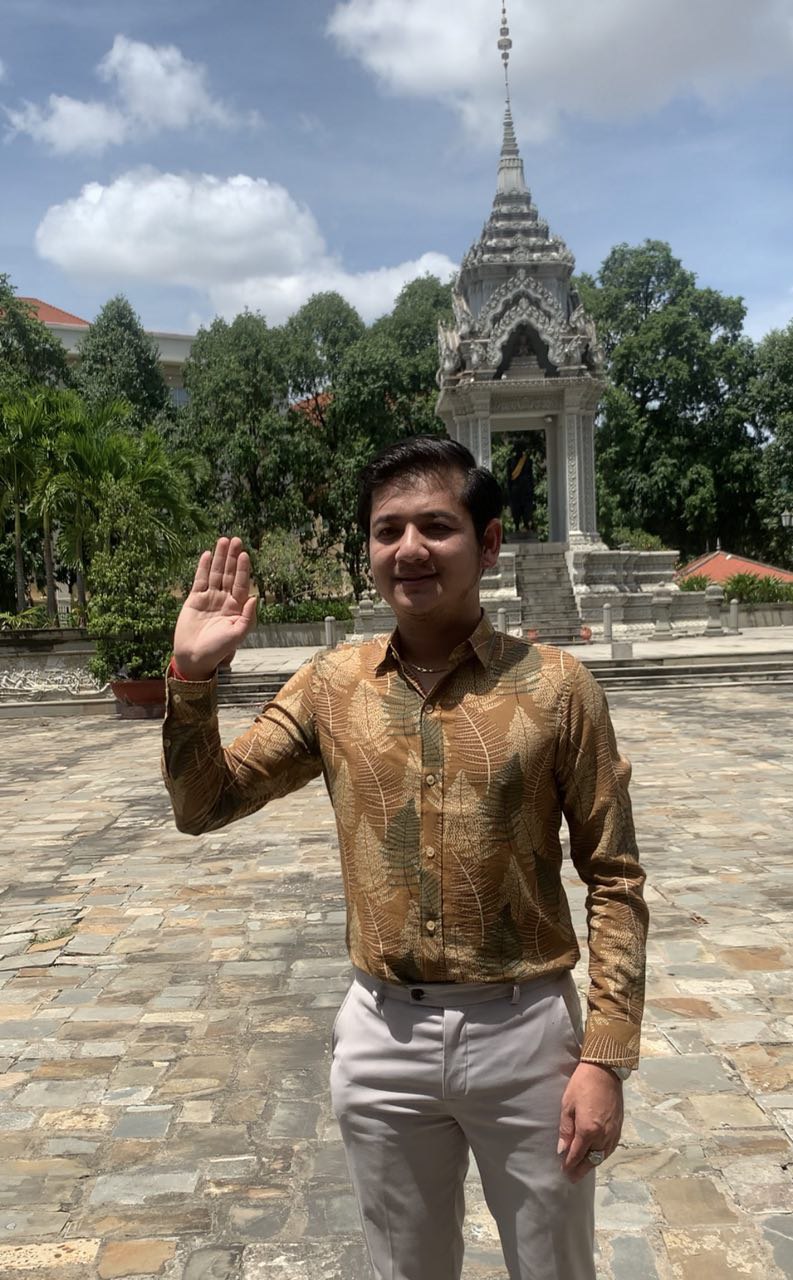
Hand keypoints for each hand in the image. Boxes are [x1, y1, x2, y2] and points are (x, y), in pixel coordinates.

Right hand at [173, 537, 256, 679]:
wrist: (194, 657)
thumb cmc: (218, 649)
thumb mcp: (237, 634)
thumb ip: (248, 617)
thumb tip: (255, 597)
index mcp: (237, 608)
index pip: (241, 584)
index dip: (243, 569)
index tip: (244, 554)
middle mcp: (224, 600)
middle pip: (230, 574)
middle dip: (232, 557)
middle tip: (236, 540)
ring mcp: (210, 598)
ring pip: (216, 574)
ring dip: (219, 558)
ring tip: (223, 541)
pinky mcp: (194, 599)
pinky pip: (200, 580)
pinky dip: (203, 567)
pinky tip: (207, 554)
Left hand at [557, 1063, 623, 1182]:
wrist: (605, 1070)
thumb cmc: (582, 1084)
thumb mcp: (568, 1105)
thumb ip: (566, 1130)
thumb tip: (562, 1150)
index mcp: (588, 1130)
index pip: (577, 1155)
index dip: (570, 1165)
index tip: (564, 1172)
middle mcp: (603, 1135)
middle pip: (591, 1159)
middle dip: (581, 1169)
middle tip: (572, 1177)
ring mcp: (613, 1132)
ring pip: (602, 1156)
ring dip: (592, 1163)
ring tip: (583, 1168)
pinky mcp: (619, 1127)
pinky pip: (610, 1148)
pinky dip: (602, 1154)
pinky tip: (597, 1155)